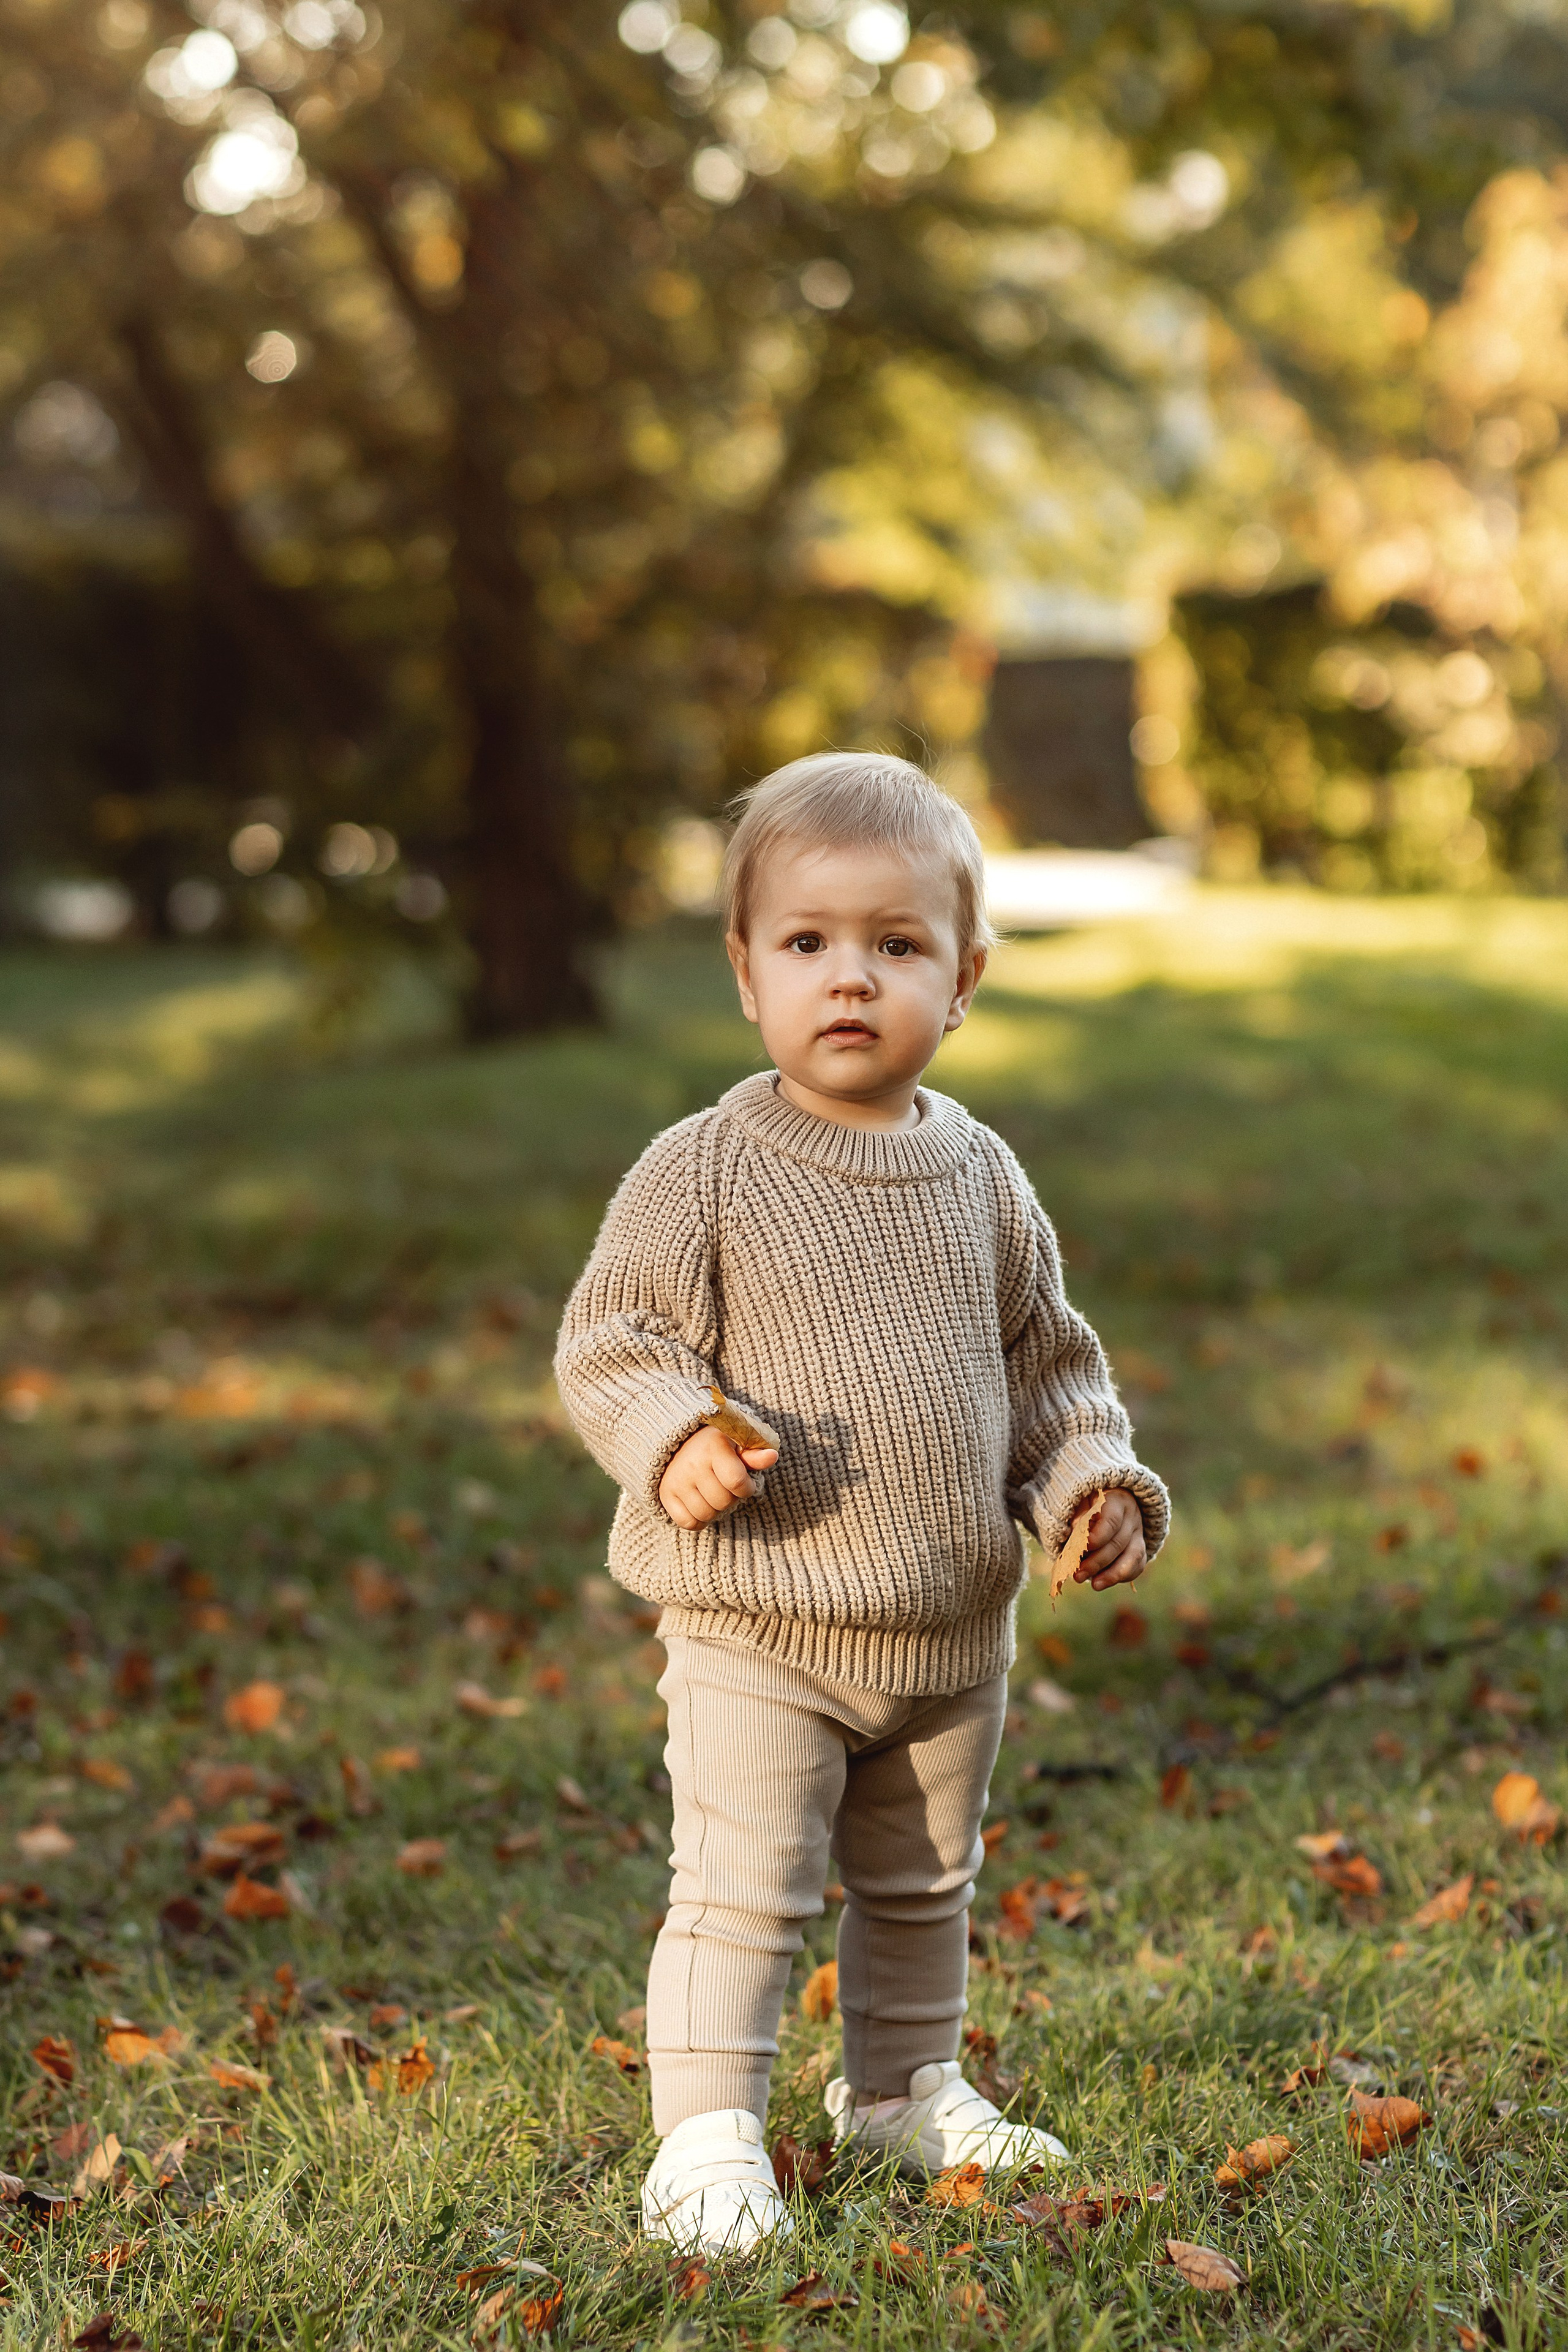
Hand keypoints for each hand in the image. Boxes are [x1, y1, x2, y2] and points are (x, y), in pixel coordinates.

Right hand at [658, 1427, 777, 1530]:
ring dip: (715, 1510)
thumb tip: (772, 1457)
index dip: (746, 1488)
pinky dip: (698, 1521)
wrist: (679, 1442)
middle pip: (723, 1502)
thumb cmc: (717, 1446)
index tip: (744, 1482)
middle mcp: (692, 1463)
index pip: (737, 1482)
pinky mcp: (666, 1494)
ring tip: (714, 1495)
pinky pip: (688, 1523)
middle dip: (731, 1498)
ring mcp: (677, 1480)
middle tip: (726, 1487)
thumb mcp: (738, 1444)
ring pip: (706, 1515)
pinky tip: (702, 1505)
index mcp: (713, 1447)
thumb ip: (755, 1454)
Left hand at [1075, 1487, 1146, 1590]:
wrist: (1108, 1503)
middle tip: (1078, 1575)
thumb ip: (1076, 1518)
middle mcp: (1132, 1516)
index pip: (1111, 1520)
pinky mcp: (1140, 1548)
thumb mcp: (1080, 1503)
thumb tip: (1073, 1536)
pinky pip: (1137, 1566)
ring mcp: (1138, 1533)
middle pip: (1118, 1542)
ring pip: (1132, 1556)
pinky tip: (1104, 1582)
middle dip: (1097, 1562)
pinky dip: (1122, 1577)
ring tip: (1094, 1585)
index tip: (1083, 1549)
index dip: (1098, 1537)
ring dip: (1112, 1574)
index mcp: (1116, 1501)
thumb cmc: (1088, 1504)